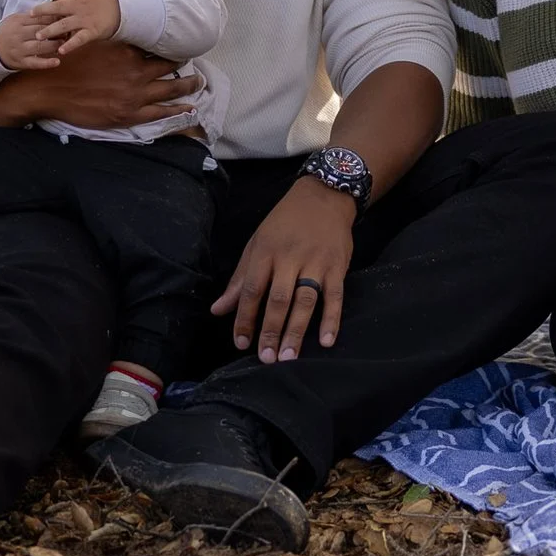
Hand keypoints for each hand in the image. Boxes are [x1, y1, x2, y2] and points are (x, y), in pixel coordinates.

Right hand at [0, 5, 64, 71]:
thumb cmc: (10, 31)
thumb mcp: (18, 19)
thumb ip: (34, 16)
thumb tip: (56, 10)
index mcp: (19, 21)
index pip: (40, 18)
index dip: (55, 18)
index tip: (66, 18)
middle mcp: (18, 34)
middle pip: (41, 31)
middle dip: (57, 31)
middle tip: (69, 31)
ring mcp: (19, 49)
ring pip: (40, 46)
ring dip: (54, 45)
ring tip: (64, 44)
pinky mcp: (21, 62)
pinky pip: (35, 63)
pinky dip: (47, 63)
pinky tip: (57, 62)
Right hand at [9, 39, 193, 129]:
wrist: (48, 89)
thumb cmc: (66, 62)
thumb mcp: (86, 38)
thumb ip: (103, 27)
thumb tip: (111, 10)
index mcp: (126, 51)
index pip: (156, 44)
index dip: (170, 42)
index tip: (180, 40)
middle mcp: (135, 71)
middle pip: (169, 65)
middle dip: (184, 62)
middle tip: (196, 60)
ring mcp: (134, 94)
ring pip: (171, 89)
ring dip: (189, 85)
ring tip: (200, 83)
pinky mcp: (129, 114)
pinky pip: (161, 113)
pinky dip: (178, 110)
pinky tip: (190, 109)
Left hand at [36, 0, 122, 54]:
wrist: (122, 10)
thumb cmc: (104, 1)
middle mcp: (79, 6)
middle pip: (57, 7)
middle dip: (42, 11)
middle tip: (30, 14)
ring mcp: (85, 19)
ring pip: (63, 24)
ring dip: (50, 31)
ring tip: (39, 36)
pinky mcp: (92, 31)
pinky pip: (78, 39)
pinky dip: (69, 45)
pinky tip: (61, 50)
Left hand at [210, 179, 354, 362]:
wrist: (324, 196)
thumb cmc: (285, 223)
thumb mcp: (257, 244)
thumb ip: (240, 280)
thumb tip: (218, 310)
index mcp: (266, 252)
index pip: (252, 290)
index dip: (245, 318)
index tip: (241, 343)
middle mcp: (290, 258)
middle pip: (278, 299)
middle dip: (271, 330)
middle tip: (266, 358)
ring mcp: (316, 263)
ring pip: (305, 301)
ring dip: (297, 330)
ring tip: (288, 357)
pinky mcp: (338, 267)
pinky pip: (335, 296)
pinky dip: (332, 319)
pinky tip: (327, 341)